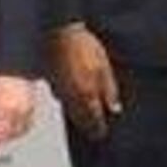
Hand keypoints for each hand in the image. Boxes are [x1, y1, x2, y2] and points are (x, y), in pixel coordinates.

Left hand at [0, 74, 34, 148]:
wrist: (15, 64)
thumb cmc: (0, 76)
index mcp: (6, 109)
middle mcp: (19, 112)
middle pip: (10, 136)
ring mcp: (29, 110)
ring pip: (20, 133)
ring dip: (9, 137)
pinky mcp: (33, 108)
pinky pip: (27, 126)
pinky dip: (19, 130)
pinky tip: (11, 127)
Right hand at [45, 23, 120, 139]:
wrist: (58, 32)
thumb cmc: (82, 46)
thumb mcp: (104, 67)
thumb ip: (110, 90)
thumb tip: (115, 108)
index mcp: (86, 95)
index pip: (93, 122)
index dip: (98, 130)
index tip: (102, 134)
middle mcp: (71, 97)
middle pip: (80, 120)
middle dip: (88, 127)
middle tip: (94, 131)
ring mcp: (59, 90)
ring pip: (69, 110)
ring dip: (77, 115)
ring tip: (85, 117)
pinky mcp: (51, 82)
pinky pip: (61, 98)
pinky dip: (68, 102)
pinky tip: (73, 97)